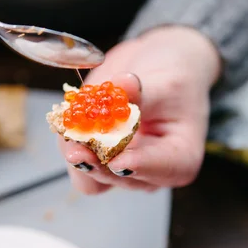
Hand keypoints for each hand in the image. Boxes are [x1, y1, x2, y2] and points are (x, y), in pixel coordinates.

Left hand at [59, 26, 221, 194]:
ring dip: (77, 154)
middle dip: (96, 163)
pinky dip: (70, 144)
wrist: (160, 68)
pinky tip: (66, 123)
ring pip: (93, 178)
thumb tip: (124, 83)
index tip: (117, 160)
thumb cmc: (175, 79)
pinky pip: (79, 162)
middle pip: (120, 179)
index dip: (137, 166)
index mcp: (180, 159)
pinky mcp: (100, 159)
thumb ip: (140, 91)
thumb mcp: (165, 82)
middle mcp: (151, 172)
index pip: (161, 170)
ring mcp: (123, 168)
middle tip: (75, 147)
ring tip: (68, 127)